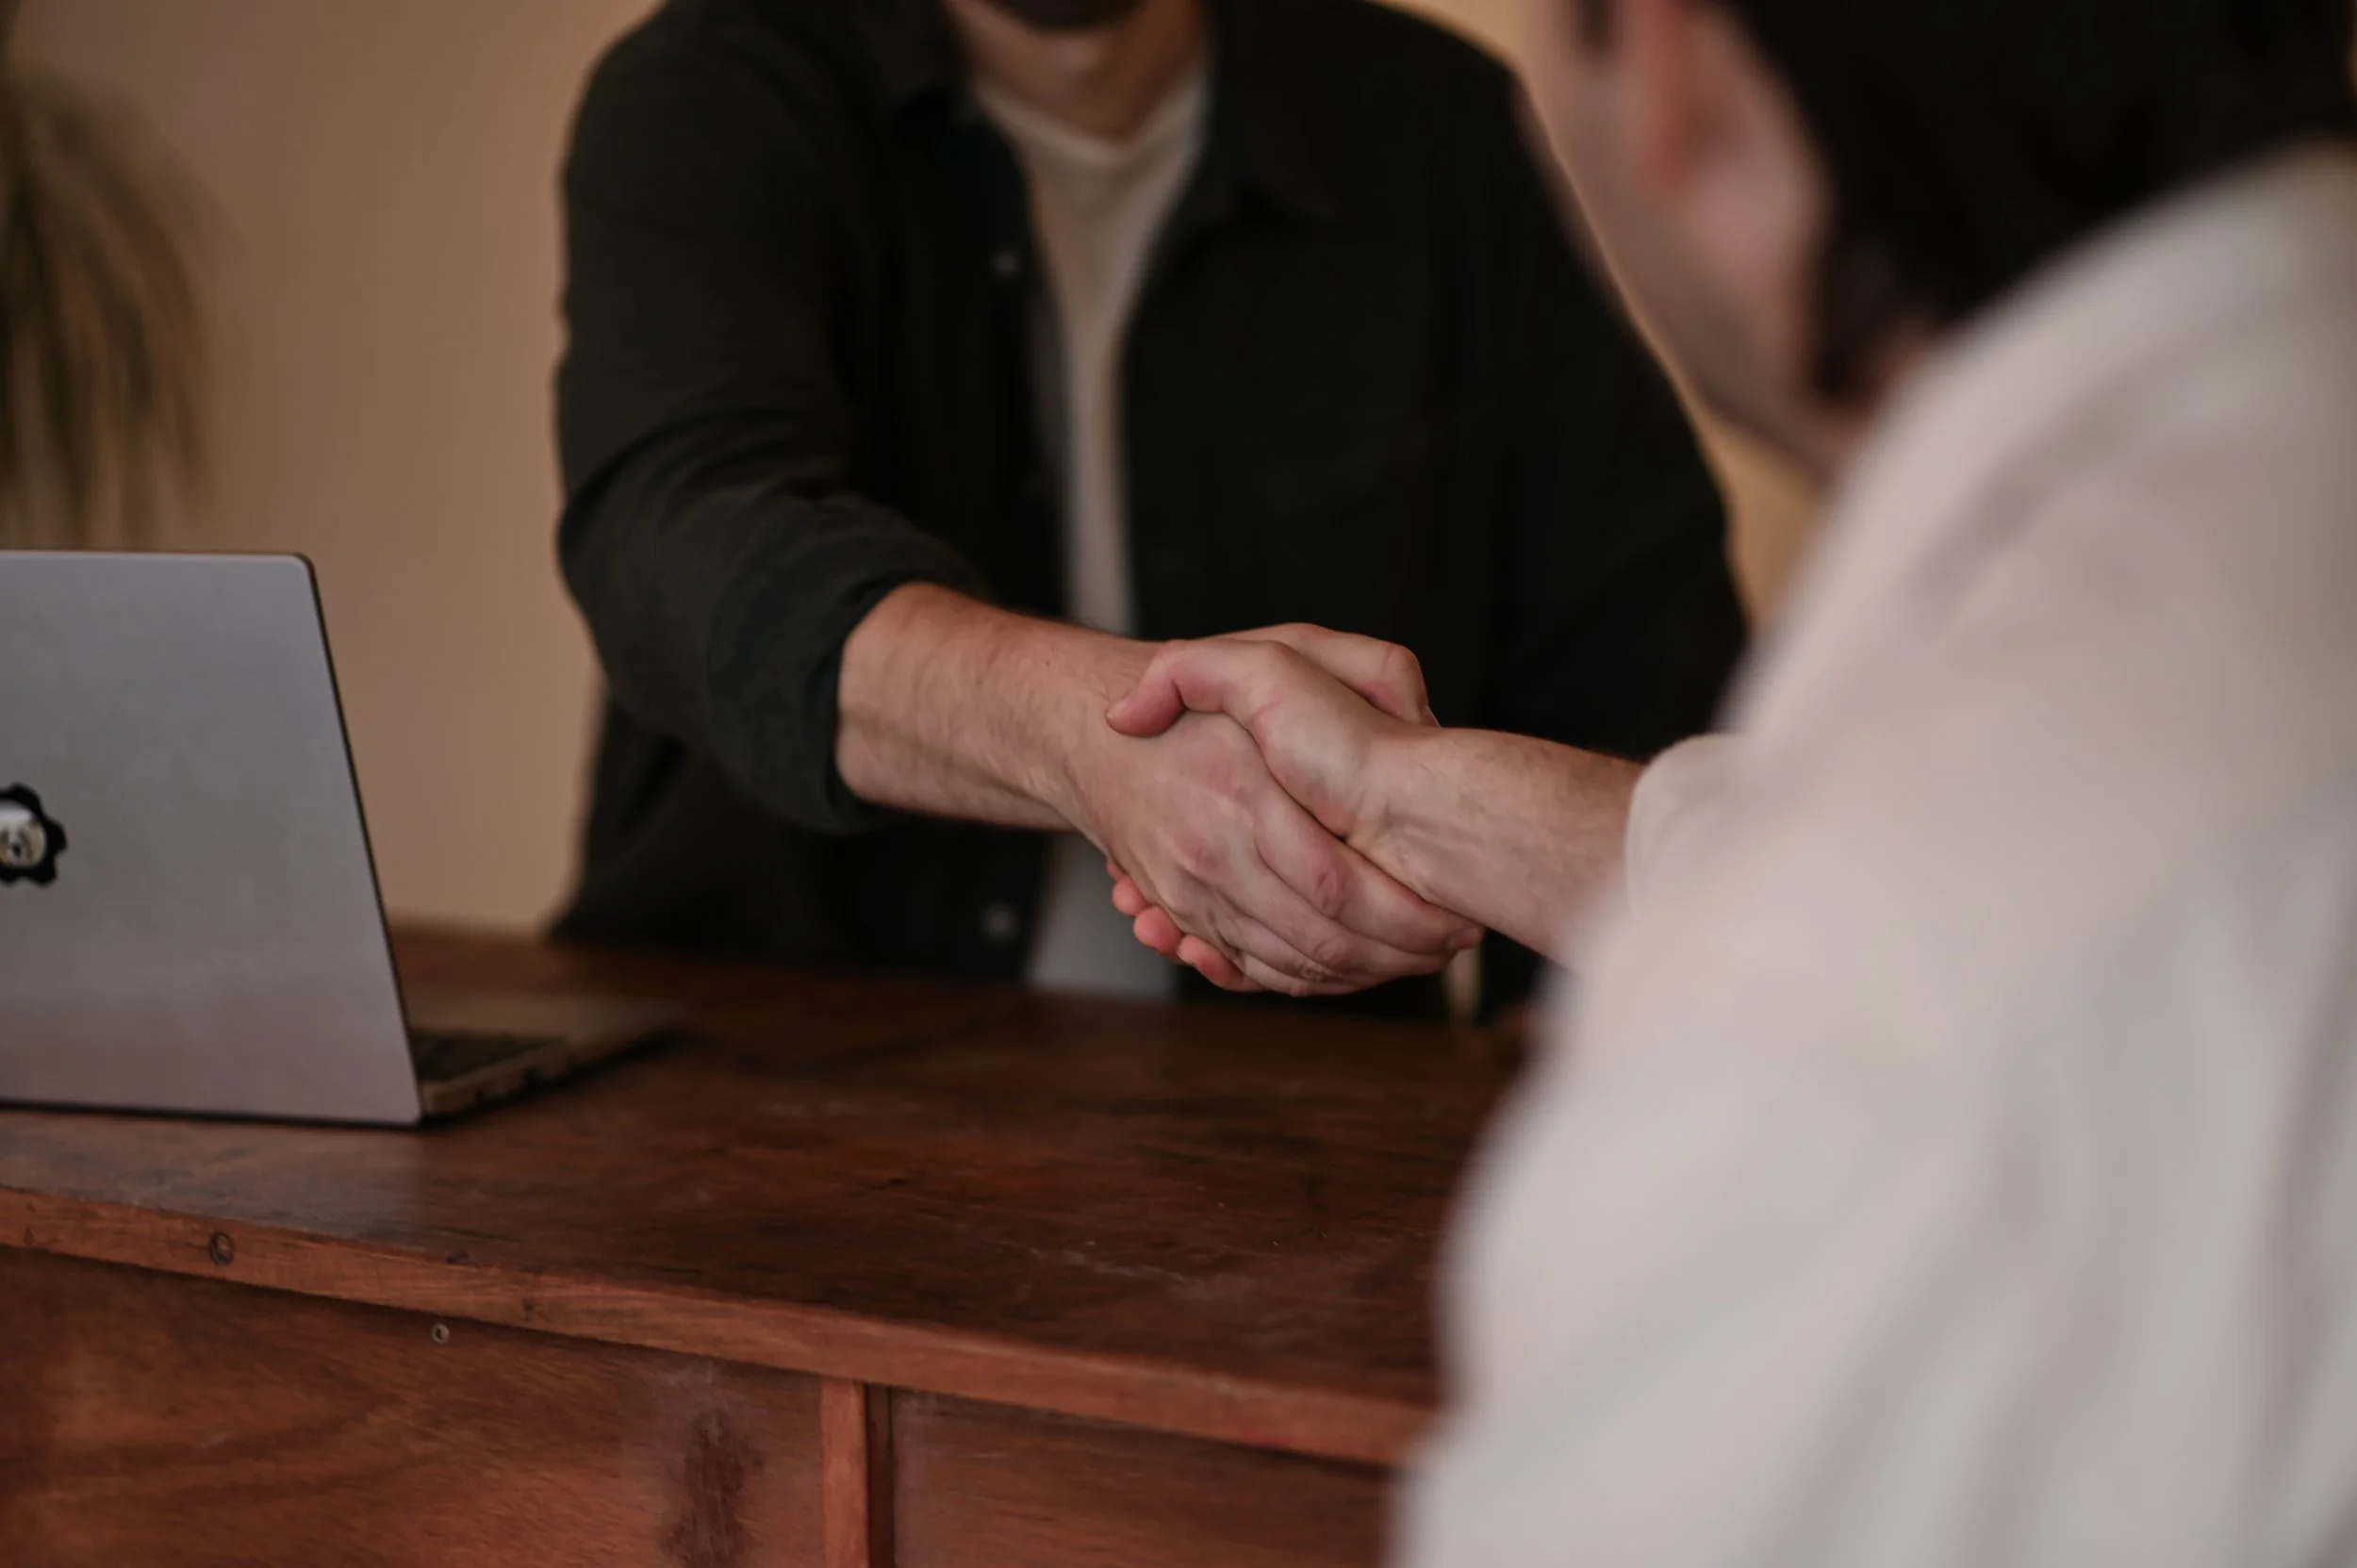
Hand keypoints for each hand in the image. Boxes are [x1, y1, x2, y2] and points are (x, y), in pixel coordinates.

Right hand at [837, 586, 1472, 994]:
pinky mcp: (1183, 911)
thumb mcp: (1273, 651)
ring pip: (1288, 963)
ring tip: (1418, 958)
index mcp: (1247, 794)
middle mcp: (1214, 851)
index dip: (1404, 915)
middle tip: (1451, 947)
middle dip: (1397, 954)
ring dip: (1360, 973)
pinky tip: (1350, 967)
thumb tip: (1421, 714)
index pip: (1336, 886)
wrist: (1088, 736)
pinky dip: (1303, 979)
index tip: (1455, 916)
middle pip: (1320, 937)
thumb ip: (1352, 665)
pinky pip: (1250, 967)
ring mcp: (1193, 890)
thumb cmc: (1199, 701)